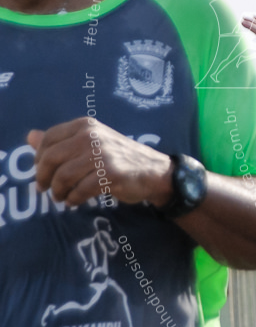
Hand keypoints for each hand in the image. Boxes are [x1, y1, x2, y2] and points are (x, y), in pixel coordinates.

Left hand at [28, 118, 171, 207]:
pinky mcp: (110, 173)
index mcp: (85, 126)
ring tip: (61, 197)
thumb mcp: (90, 143)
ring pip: (63, 176)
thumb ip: (61, 140)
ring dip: (58, 191)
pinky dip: (74, 199)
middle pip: (51, 158)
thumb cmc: (119, 158)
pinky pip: (80, 190)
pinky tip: (76, 201)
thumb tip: (30, 136)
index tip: (42, 172)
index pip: (48, 139)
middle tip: (45, 189)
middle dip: (43, 178)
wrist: (154, 171)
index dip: (39, 159)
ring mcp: (102, 154)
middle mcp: (92, 136)